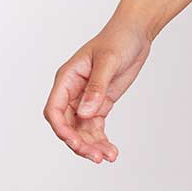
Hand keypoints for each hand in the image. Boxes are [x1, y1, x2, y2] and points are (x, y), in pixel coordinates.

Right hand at [43, 19, 151, 162]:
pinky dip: (101, 141)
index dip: (62, 129)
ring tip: (107, 157)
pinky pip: (95, 128)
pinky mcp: (100, 104)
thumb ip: (96, 87)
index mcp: (67, 78)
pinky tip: (111, 152)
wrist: (136, 33)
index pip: (55, 110)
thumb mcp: (108, 61)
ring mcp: (86, 99)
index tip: (75, 142)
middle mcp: (73, 92)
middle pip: (68, 126)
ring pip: (81, 131)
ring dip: (91, 146)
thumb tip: (85, 112)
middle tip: (96, 156)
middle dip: (79, 143)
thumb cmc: (119, 39)